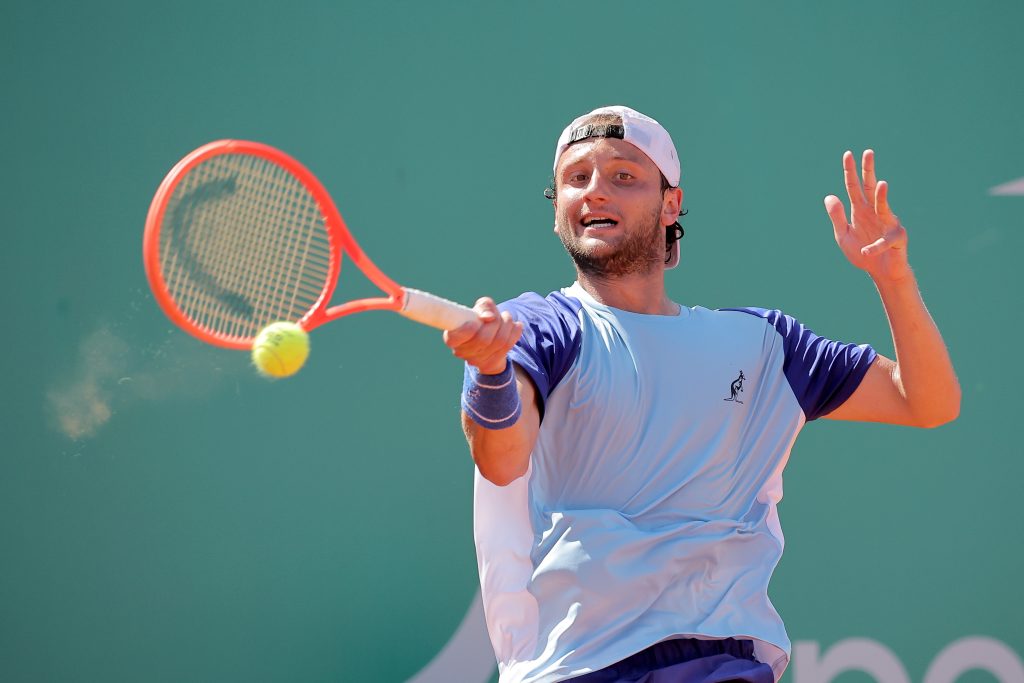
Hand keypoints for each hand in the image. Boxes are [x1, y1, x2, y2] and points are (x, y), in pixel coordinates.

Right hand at [443, 297, 523, 374]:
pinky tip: (517, 326)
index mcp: (452, 338)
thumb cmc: (478, 319)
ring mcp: (477, 361)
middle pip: (483, 339)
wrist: (487, 340)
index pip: (456, 338)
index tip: (478, 320)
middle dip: (496, 323)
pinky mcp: (491, 364)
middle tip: (499, 315)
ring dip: (507, 325)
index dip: (467, 330)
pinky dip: (515, 333)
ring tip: (507, 317)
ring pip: (499, 342)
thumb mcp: (478, 309)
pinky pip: (508, 347)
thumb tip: (489, 317)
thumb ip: (484, 306)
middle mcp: (462, 352)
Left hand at [824, 150, 910, 283]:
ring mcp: (888, 223)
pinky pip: (885, 241)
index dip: (850, 171)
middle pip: (871, 188)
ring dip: (882, 197)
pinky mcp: (897, 238)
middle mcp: (875, 212)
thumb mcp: (843, 235)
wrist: (881, 272)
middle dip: (869, 170)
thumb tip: (829, 196)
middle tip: (868, 152)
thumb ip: (837, 217)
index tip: (848, 154)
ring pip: (884, 207)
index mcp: (860, 210)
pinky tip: (867, 251)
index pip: (854, 187)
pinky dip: (875, 247)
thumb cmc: (862, 252)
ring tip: (881, 184)